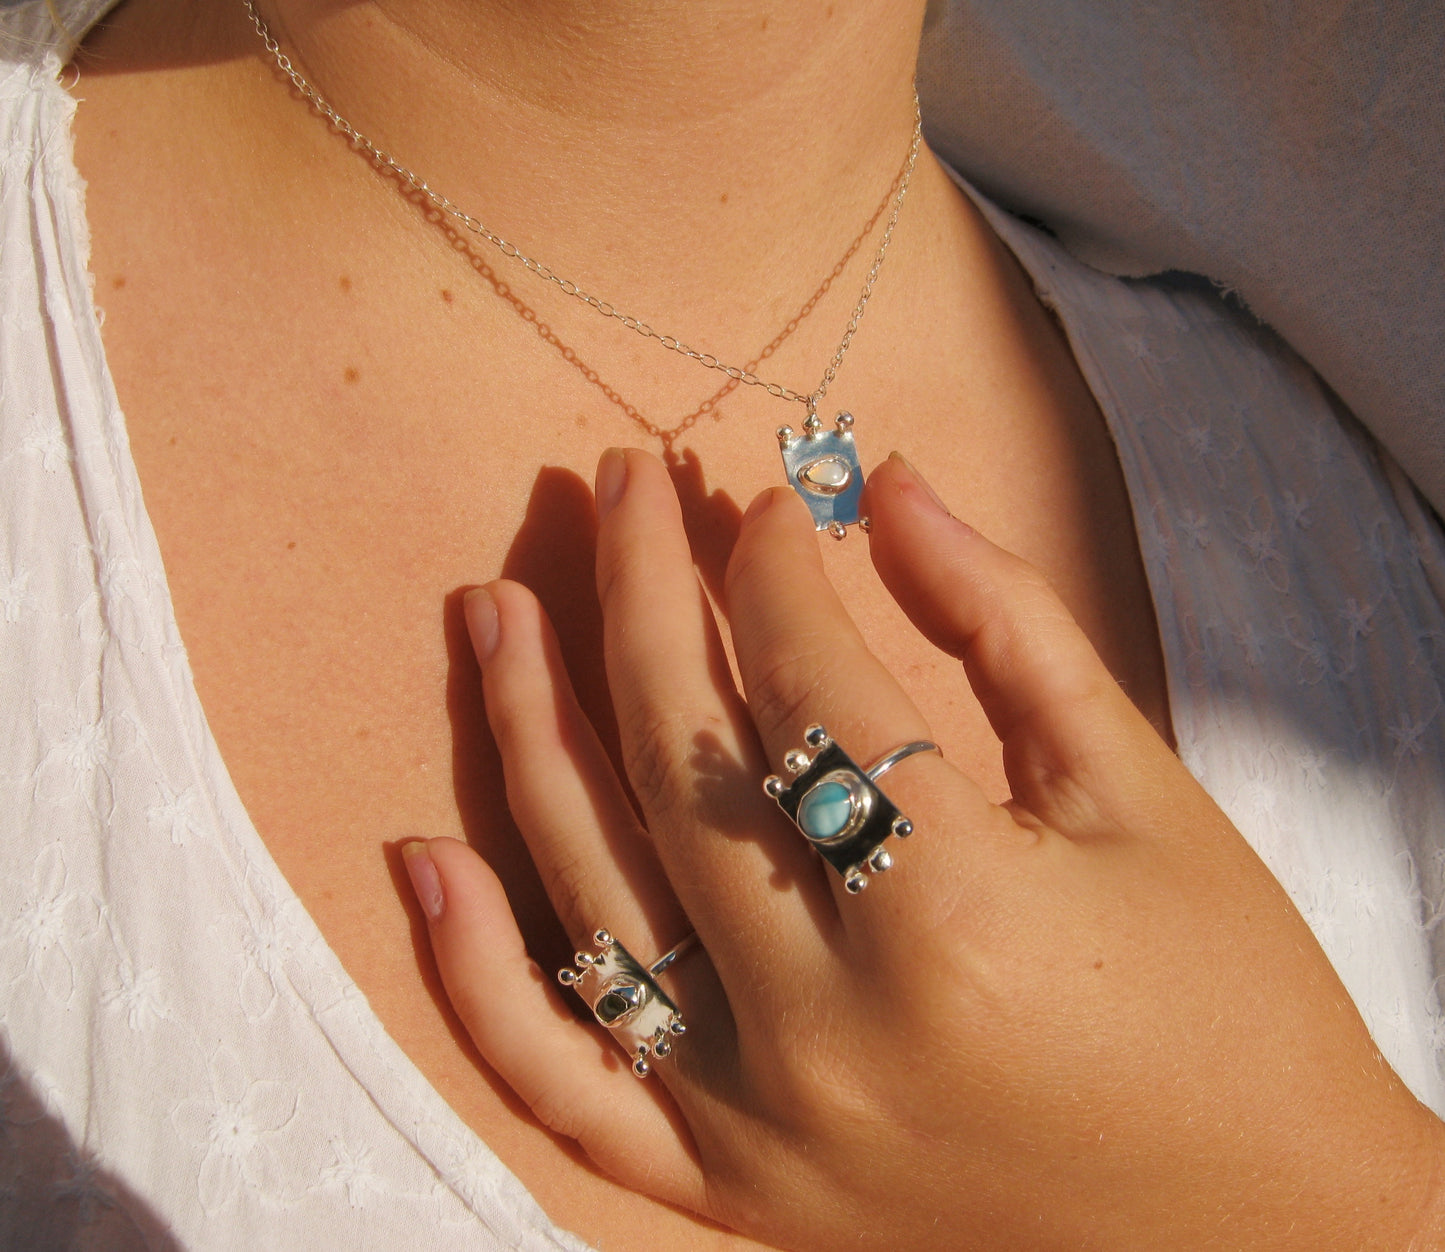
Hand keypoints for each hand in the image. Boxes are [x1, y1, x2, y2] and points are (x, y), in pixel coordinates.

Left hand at [404, 449, 1444, 1248]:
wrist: (1245, 1227)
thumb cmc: (1220, 996)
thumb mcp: (1140, 790)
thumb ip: (1005, 623)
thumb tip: (882, 484)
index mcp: (956, 921)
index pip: (810, 685)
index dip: (775, 566)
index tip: (763, 499)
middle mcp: (825, 1028)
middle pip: (682, 760)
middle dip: (642, 592)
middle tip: (621, 481)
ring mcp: (753, 1119)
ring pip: (589, 889)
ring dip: (529, 728)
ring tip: (496, 603)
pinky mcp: (724, 1181)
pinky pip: (557, 1075)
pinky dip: (475, 970)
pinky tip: (424, 853)